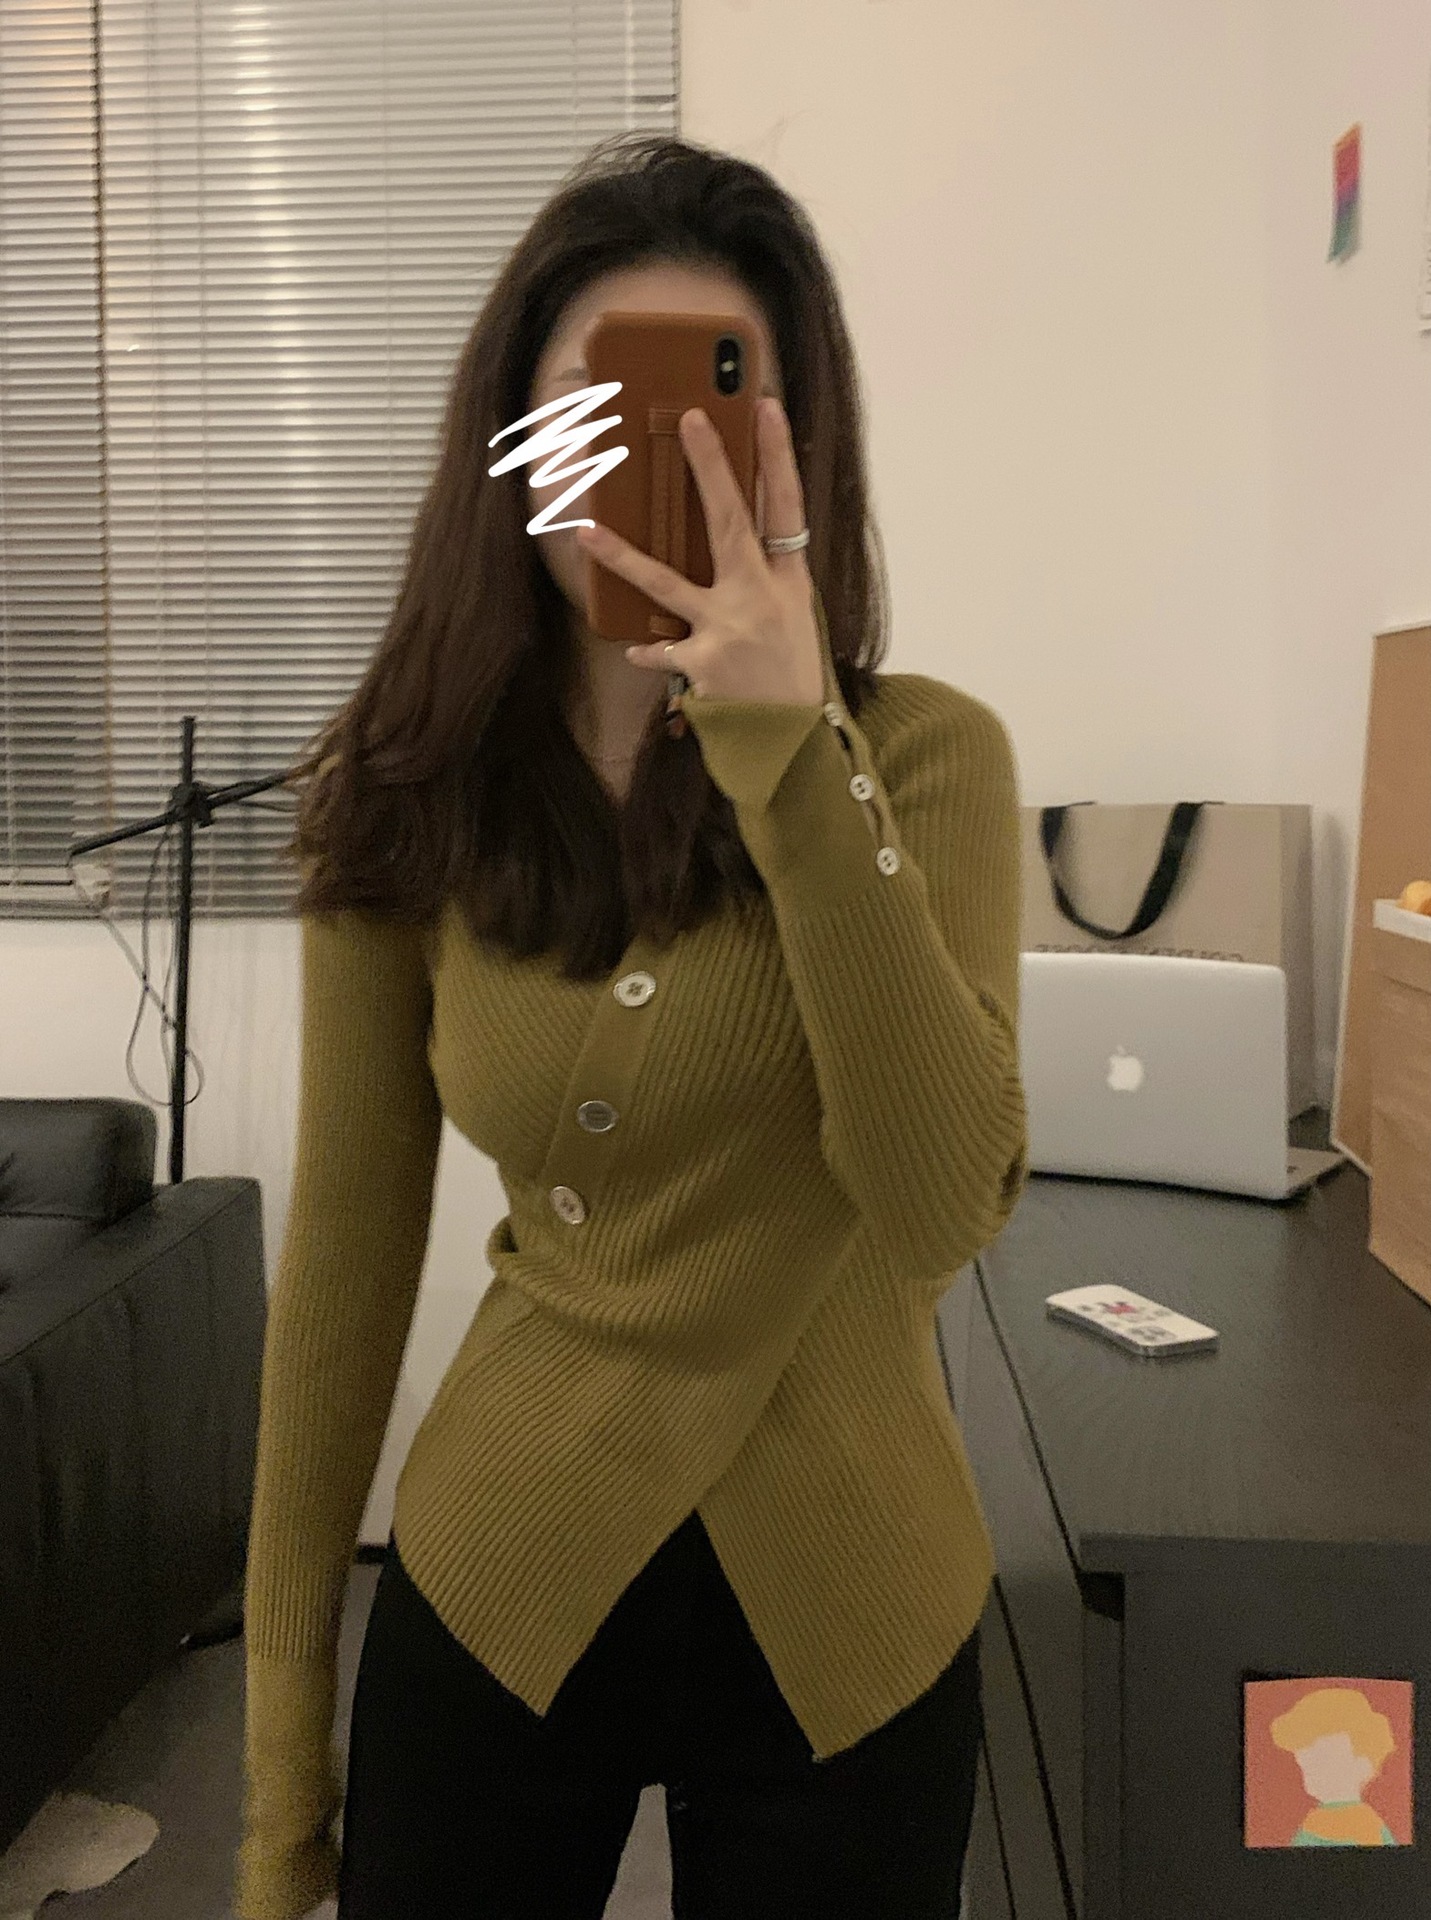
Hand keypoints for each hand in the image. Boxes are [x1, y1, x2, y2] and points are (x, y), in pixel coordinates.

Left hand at [575, 396, 824, 705]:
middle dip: (710, 467)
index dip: (778, 456)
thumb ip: (767, 574)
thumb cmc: (792, 672)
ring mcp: (728, 629)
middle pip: (732, 522)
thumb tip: (734, 531)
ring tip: (588, 531)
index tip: (765, 408)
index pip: (787, 507)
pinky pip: (662, 649)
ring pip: (668, 582)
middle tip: (689, 420)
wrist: (794, 740)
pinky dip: (649, 651)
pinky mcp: (702, 663)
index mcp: (790, 581)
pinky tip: (634, 649)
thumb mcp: (795, 616)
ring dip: (624, 556)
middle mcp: (760, 598)